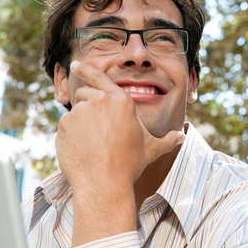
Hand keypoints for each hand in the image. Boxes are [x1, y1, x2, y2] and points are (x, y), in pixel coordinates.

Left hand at [56, 61, 185, 196]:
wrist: (105, 183)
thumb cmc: (130, 165)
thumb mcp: (152, 150)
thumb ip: (167, 141)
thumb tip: (182, 137)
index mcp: (121, 101)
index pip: (99, 76)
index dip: (85, 68)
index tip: (75, 63)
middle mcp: (99, 100)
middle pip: (85, 94)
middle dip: (87, 107)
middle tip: (96, 131)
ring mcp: (80, 112)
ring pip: (75, 111)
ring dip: (80, 123)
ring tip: (91, 145)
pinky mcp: (65, 125)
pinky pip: (65, 126)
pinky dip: (70, 136)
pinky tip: (81, 150)